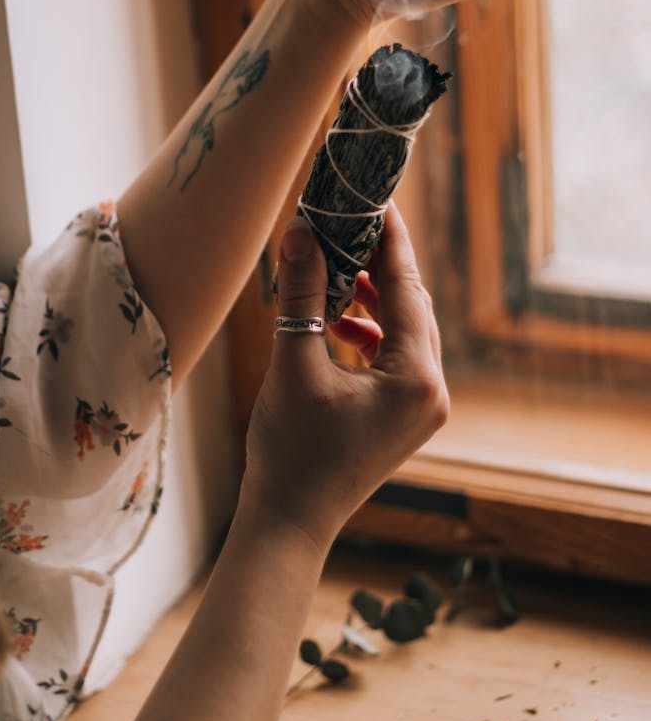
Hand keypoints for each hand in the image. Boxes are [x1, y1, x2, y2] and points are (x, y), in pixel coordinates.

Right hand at [242, 201, 447, 551]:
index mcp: (417, 378)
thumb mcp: (293, 363)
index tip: (377, 198)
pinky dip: (370, 332)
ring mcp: (421, 407)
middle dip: (381, 264)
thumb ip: (302, 293)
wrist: (289, 522)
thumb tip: (300, 231)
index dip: (389, 240)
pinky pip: (395, 356)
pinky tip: (338, 320)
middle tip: (352, 222)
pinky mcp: (403, 416)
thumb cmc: (290, 451)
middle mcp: (431, 391)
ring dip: (374, 298)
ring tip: (339, 265)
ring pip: (405, 330)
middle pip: (412, 306)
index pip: (407, 288)